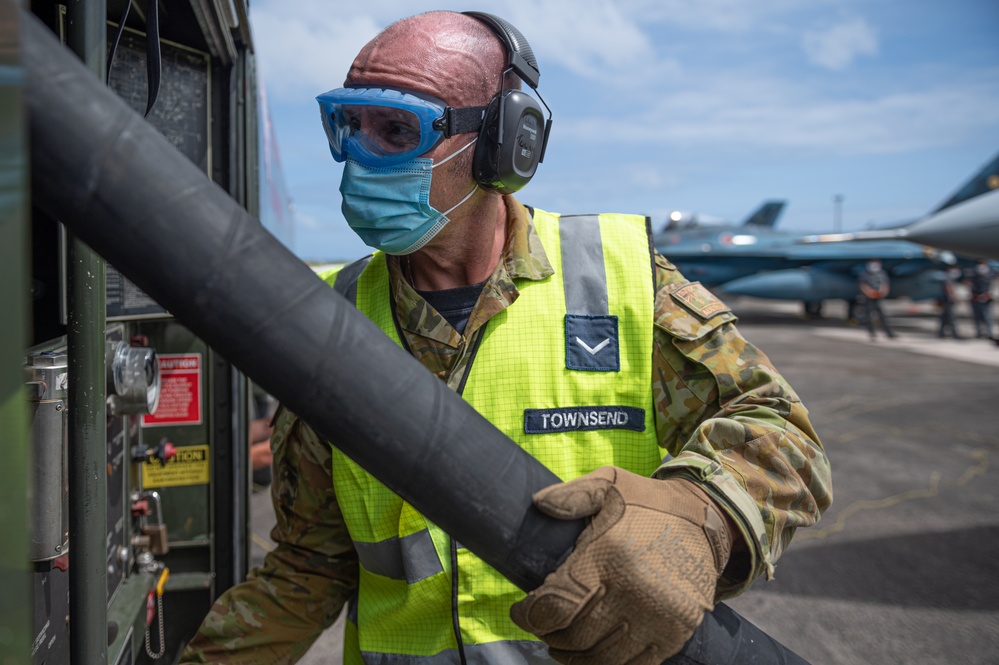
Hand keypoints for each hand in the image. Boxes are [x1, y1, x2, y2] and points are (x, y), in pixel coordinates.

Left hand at [510, 467, 730, 664]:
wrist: (706, 521)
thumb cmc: (647, 503)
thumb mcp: (610, 484)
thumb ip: (573, 495)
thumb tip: (538, 505)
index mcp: (610, 556)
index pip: (556, 605)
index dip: (530, 616)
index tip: (520, 612)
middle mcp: (634, 591)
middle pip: (576, 636)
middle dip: (550, 636)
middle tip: (541, 628)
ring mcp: (658, 617)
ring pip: (602, 658)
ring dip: (574, 657)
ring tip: (561, 646)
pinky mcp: (676, 632)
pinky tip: (594, 655)